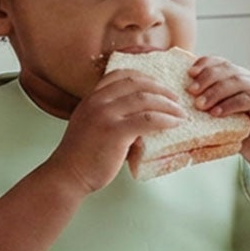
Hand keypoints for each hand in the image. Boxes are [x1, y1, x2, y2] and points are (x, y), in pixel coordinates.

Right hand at [44, 69, 186, 193]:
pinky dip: (165, 120)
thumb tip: (140, 117)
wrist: (68, 175)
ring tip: (181, 113)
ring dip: (168, 105)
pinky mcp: (115, 132)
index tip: (158, 85)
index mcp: (92, 98)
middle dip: (160, 89)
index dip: (143, 77)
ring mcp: (106, 115)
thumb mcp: (90, 125)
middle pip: (136, 83)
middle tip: (175, 99)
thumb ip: (109, 116)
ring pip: (145, 99)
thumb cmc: (82, 156)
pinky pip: (148, 120)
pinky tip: (175, 124)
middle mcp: (97, 102)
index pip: (120, 75)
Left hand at [187, 56, 249, 165]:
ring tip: (200, 104)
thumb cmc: (242, 134)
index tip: (190, 73)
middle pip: (228, 70)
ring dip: (216, 92)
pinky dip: (230, 105)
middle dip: (207, 78)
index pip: (222, 63)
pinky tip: (216, 113)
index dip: (205, 64)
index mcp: (241, 78)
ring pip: (238, 82)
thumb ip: (209, 104)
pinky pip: (249, 99)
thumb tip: (181, 98)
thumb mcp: (222, 116)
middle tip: (191, 91)